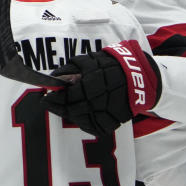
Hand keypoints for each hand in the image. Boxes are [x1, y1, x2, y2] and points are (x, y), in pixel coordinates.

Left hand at [41, 40, 159, 136]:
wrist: (139, 77)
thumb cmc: (112, 65)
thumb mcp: (91, 60)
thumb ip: (72, 69)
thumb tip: (55, 78)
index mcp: (93, 84)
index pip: (67, 96)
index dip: (54, 98)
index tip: (45, 97)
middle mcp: (99, 102)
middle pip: (71, 110)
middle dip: (57, 107)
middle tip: (48, 104)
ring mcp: (106, 114)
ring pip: (79, 119)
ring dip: (67, 114)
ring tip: (61, 108)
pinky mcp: (111, 123)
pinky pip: (91, 126)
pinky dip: (82, 120)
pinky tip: (77, 113)